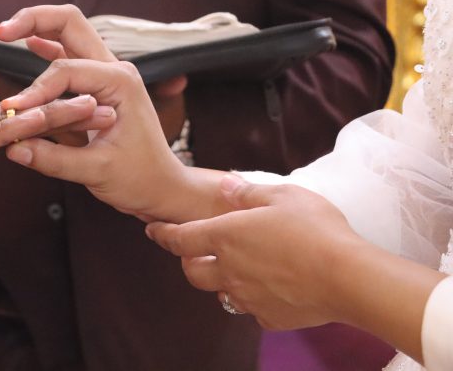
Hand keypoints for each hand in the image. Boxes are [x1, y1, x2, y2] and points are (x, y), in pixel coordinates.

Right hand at [0, 5, 187, 220]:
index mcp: (120, 82)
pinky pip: (70, 55)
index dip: (35, 91)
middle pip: (70, 23)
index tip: (12, 112)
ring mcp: (108, 74)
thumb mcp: (97, 172)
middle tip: (0, 32)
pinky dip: (47, 46)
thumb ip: (54, 159)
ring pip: (69, 33)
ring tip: (4, 32)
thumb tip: (13, 148)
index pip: (65, 71)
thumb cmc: (140, 178)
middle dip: (33, 20)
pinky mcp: (99, 85)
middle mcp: (115, 69)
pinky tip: (27, 43)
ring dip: (37, 27)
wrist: (162, 187)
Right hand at [0, 91, 114, 208]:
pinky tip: (39, 123)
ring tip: (92, 108)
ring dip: (51, 112)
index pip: (5, 115)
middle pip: (17, 109)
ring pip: (8, 115)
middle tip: (103, 105)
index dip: (43, 115)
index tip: (78, 115)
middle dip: (60, 108)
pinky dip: (11, 128)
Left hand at [145, 174, 366, 329]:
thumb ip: (248, 192)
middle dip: (188, 261)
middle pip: (191, 271)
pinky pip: (252, 308)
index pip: (180, 239)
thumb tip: (226, 184)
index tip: (154, 231)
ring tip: (239, 268)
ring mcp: (246, 297)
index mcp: (225, 236)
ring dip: (221, 280)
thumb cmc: (315, 229)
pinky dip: (254, 298)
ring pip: (220, 292)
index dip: (163, 234)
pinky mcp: (268, 317)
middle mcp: (228, 270)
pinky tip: (271, 286)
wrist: (346, 277)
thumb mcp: (283, 195)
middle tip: (197, 251)